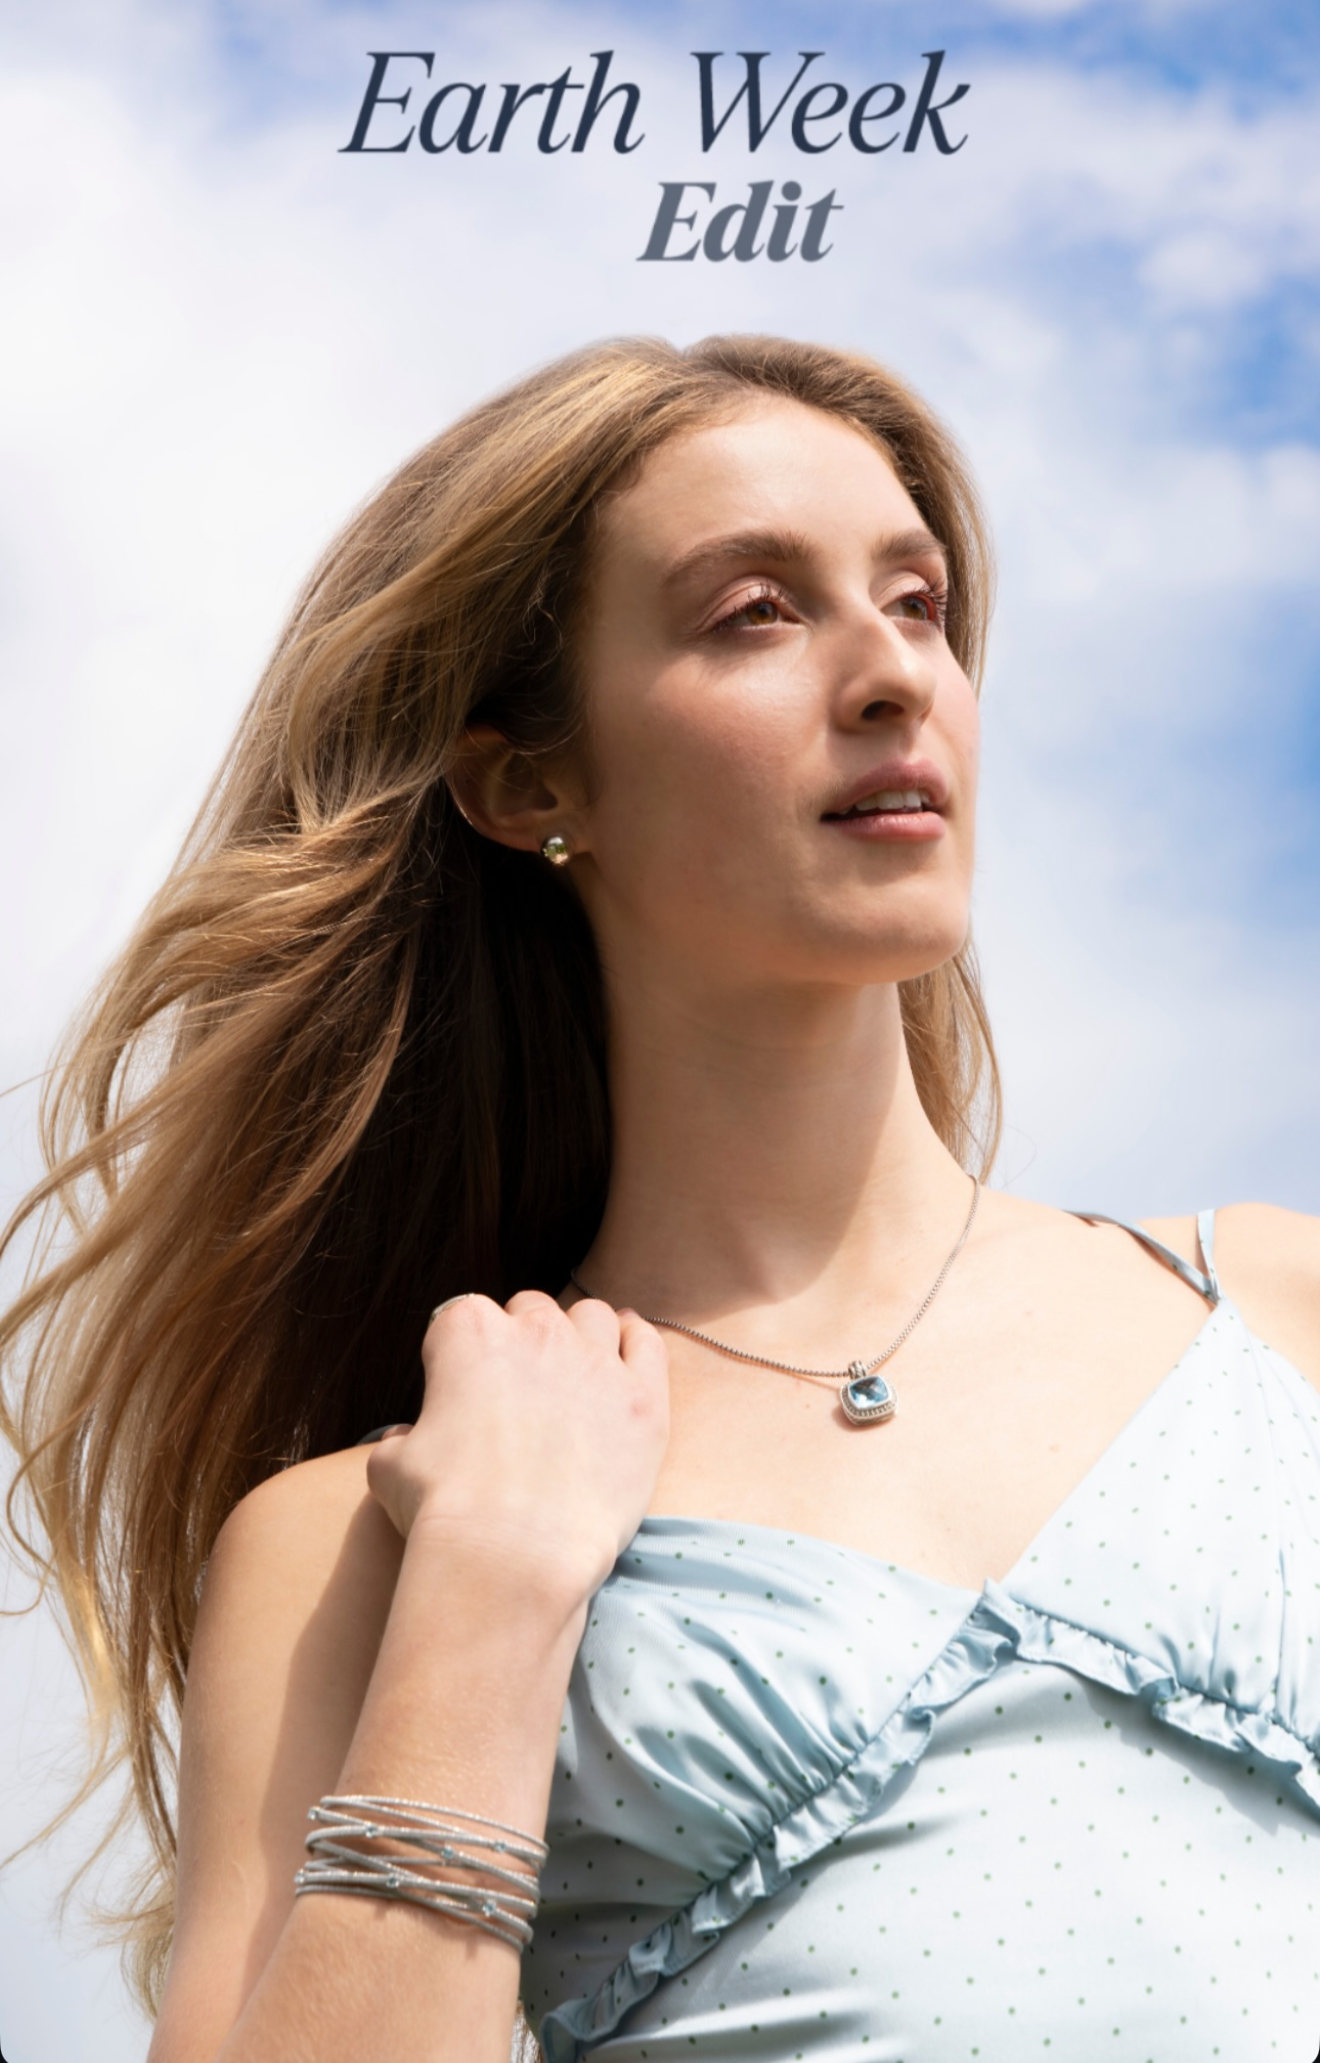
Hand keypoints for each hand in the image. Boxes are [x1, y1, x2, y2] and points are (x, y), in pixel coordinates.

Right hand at [365, 1292, 669, 1604]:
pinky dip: (635, 1343)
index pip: (465, 1317)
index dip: (464, 1353)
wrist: (511, 1555)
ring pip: (592, 1318)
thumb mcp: (389, 1466)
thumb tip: (404, 1439)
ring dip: (581, 1338)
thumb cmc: (443, 1511)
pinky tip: (626, 1356)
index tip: (466, 1387)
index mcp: (468, 1331)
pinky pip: (646, 1343)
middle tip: (522, 1392)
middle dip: (525, 1341)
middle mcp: (535, 1331)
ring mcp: (594, 1359)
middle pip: (532, 1311)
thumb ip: (399, 1438)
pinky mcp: (642, 1397)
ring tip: (577, 1375)